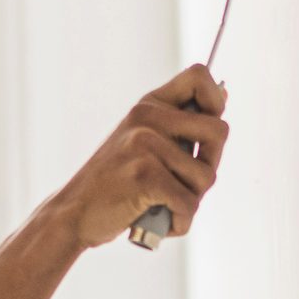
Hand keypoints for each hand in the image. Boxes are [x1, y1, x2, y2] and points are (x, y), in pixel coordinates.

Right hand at [51, 65, 229, 248]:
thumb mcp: (141, 140)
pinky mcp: (145, 176)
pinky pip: (188, 204)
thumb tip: (224, 96)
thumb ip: (178, 122)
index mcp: (149, 105)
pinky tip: (159, 223)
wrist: (74, 213)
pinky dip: (179, 223)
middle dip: (210, 165)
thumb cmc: (115, 183)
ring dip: (191, 202)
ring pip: (206, 177)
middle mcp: (148, 118)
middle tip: (186, 183)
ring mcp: (145, 145)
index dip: (216, 102)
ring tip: (163, 206)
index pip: (200, 76)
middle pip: (219, 131)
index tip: (205, 133)